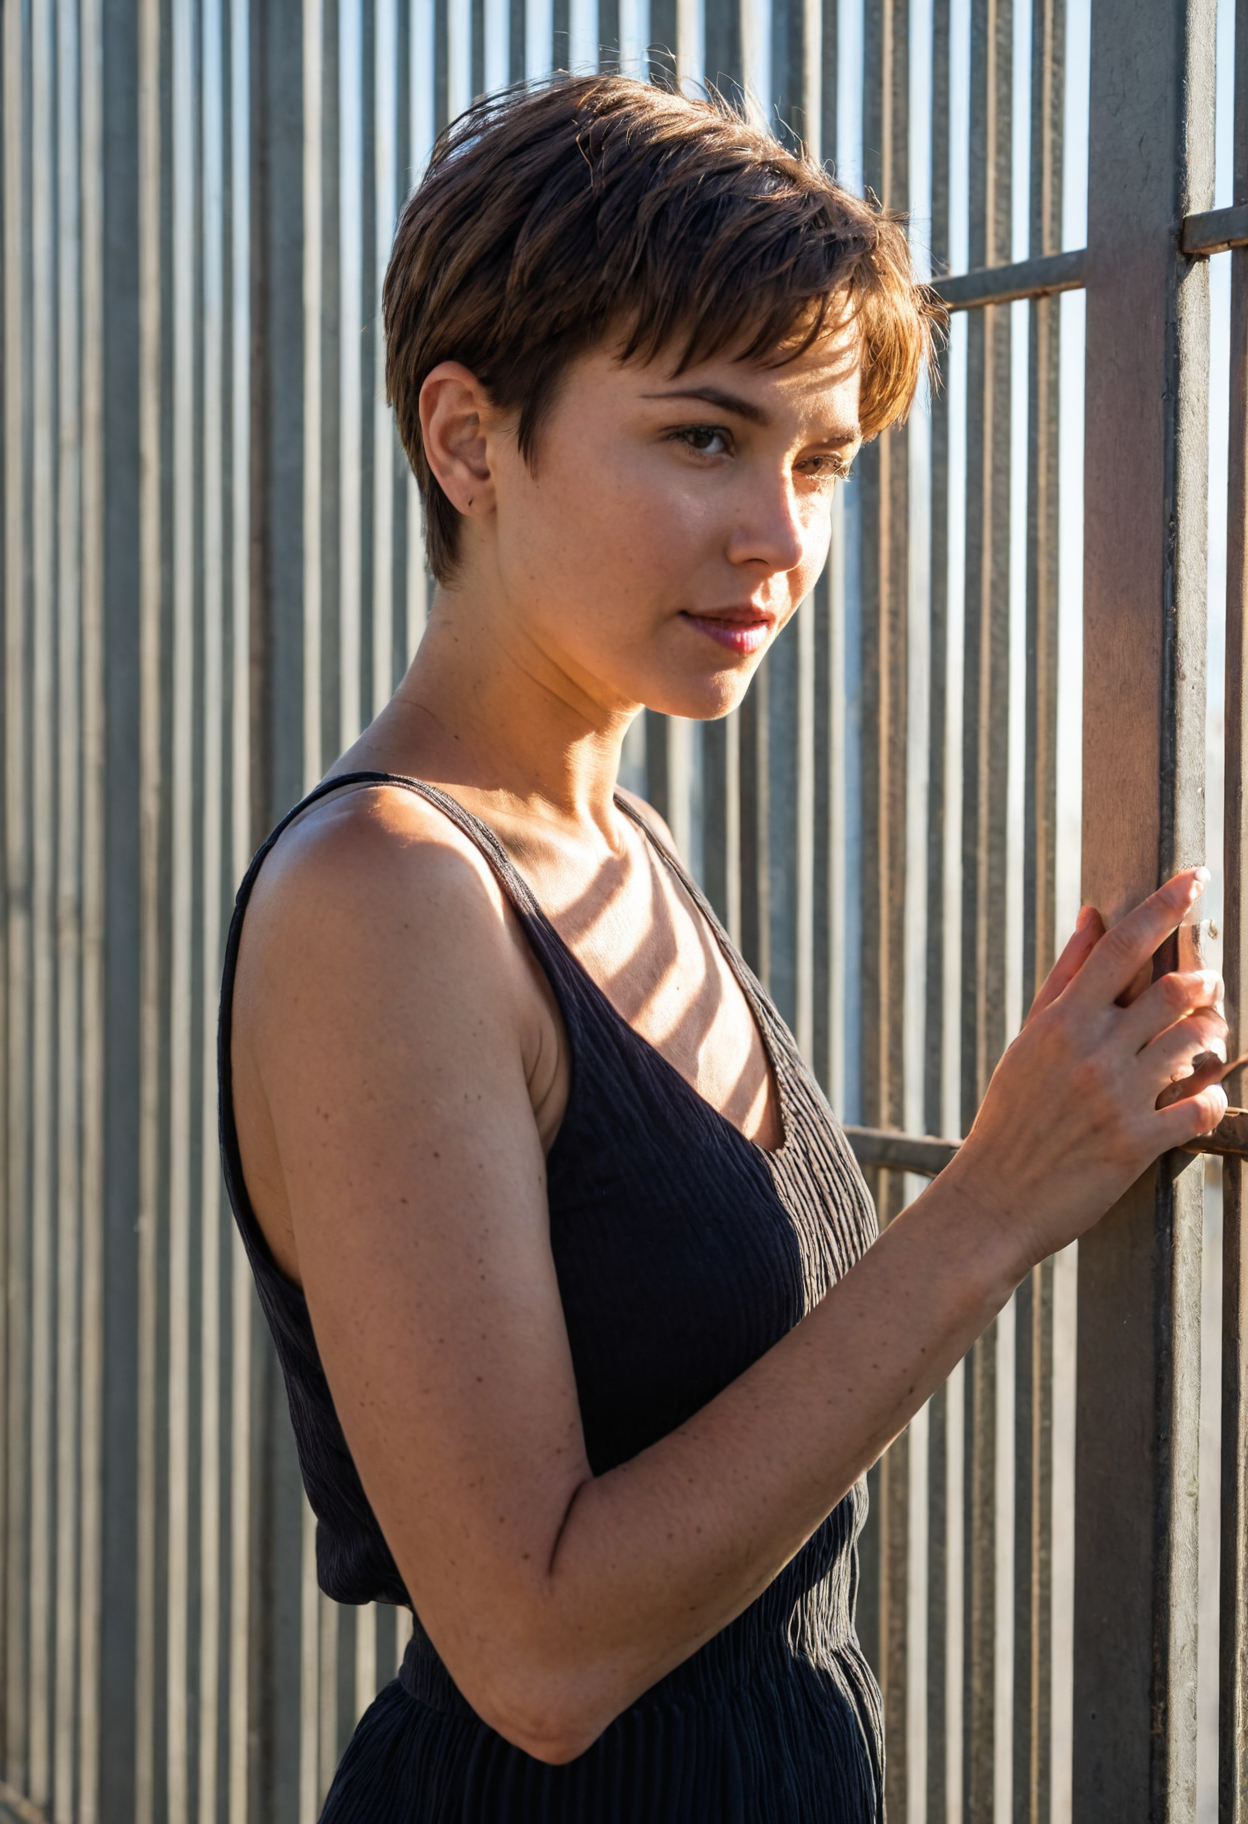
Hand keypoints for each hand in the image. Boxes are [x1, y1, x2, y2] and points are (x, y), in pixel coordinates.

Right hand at [945, 869, 1228, 1274]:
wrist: (994, 1198)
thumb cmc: (1012, 1116)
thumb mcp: (1029, 1040)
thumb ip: (1066, 978)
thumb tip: (1093, 917)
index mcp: (1062, 1021)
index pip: (1122, 945)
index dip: (1165, 904)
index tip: (1197, 877)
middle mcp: (1092, 1052)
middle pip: (1174, 990)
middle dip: (1205, 983)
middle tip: (1208, 987)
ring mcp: (1117, 1098)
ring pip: (1195, 1043)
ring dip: (1214, 1035)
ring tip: (1209, 1038)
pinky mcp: (1137, 1144)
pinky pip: (1200, 1107)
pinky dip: (1210, 1097)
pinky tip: (1199, 1097)